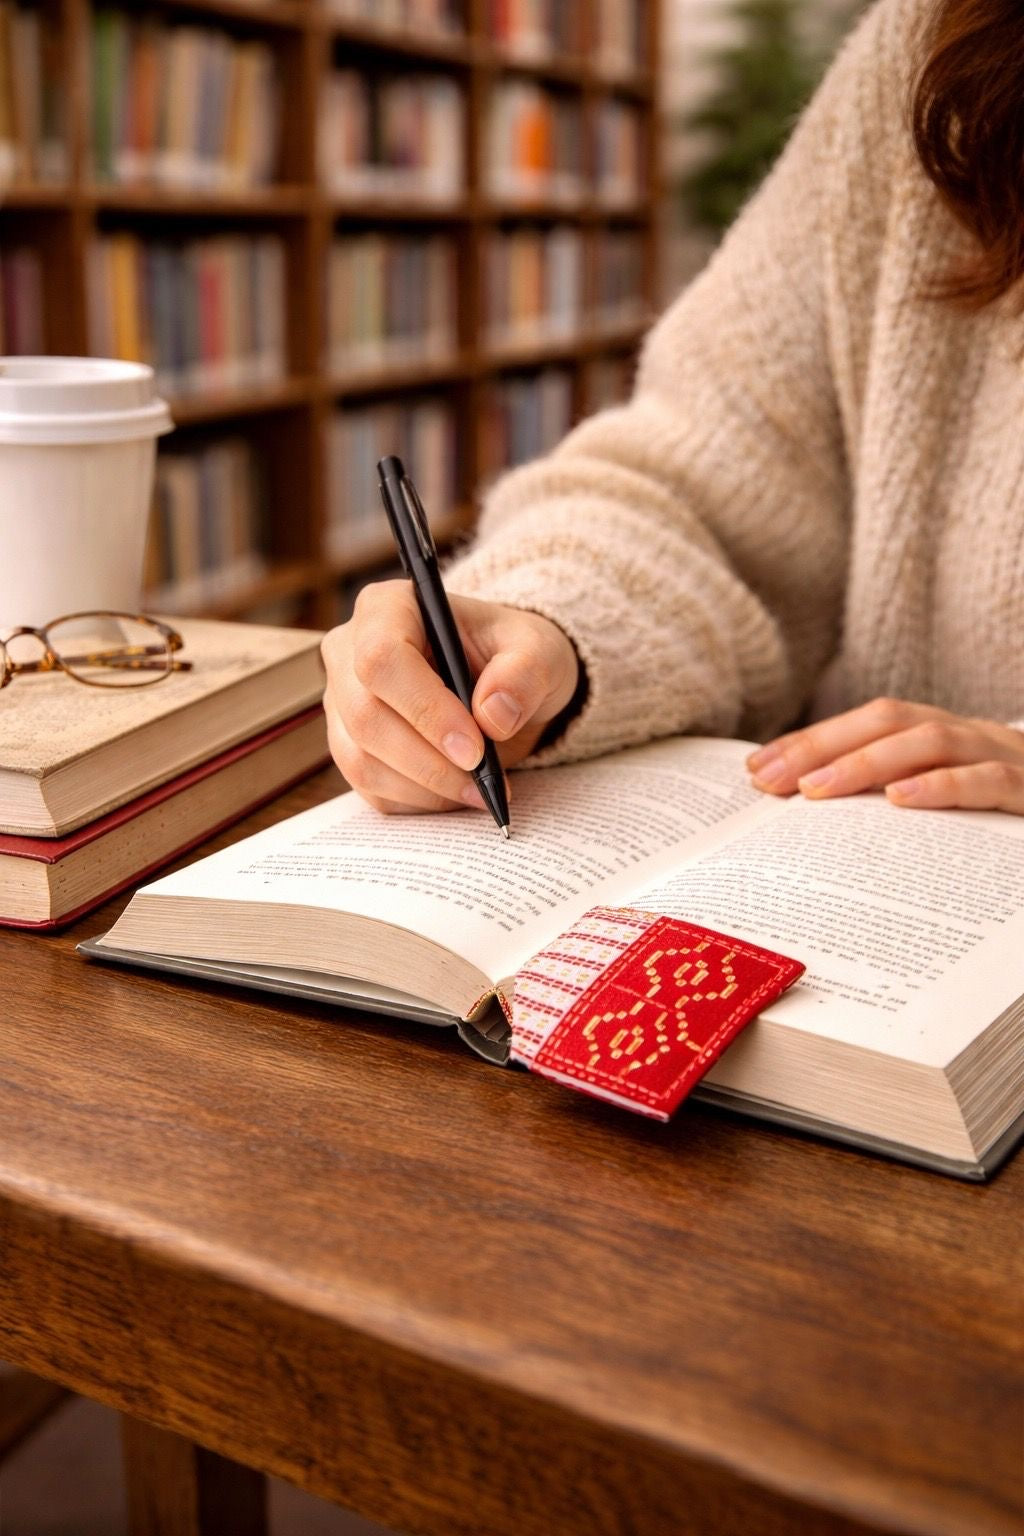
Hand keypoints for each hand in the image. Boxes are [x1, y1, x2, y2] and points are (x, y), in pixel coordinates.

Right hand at [321, 581, 579, 814]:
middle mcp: (350, 652)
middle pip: (366, 717)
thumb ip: (524, 673)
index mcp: (388, 608)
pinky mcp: (350, 748)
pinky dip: (418, 802)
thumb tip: (493, 715)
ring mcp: (343, 703)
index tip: (475, 748)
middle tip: (484, 781)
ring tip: (480, 790)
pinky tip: (457, 793)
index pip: (382, 658)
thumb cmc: (513, 656)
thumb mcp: (539, 651)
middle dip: (429, 761)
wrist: (502, 684)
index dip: (425, 709)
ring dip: (426, 788)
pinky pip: (370, 788)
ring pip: (362, 760)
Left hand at [746, 698, 1023, 813]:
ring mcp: (1007, 760)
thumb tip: (812, 811)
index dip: (813, 739)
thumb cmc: (1011, 826)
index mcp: (948, 736)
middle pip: (889, 719)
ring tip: (816, 790)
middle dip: (823, 745)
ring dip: (867, 762)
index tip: (756, 770)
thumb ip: (894, 802)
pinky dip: (942, 787)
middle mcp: (975, 736)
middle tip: (769, 780)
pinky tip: (899, 802)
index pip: (870, 722)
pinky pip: (988, 781)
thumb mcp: (949, 809)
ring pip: (932, 740)